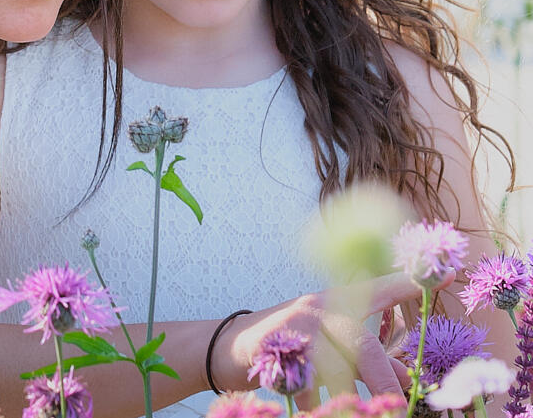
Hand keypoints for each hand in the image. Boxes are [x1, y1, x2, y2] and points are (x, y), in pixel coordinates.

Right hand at [212, 270, 454, 404]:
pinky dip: (312, 404)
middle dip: (383, 382)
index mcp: (338, 303)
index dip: (412, 282)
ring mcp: (297, 323)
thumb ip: (369, 359)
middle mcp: (320, 307)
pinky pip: (306, 384)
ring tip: (347, 412)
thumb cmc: (290, 347)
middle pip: (362, 343)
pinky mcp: (276, 343)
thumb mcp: (330, 348)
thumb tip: (410, 379)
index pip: (380, 289)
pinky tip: (309, 408)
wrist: (227, 345)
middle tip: (400, 410)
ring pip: (335, 367)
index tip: (448, 271)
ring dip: (345, 398)